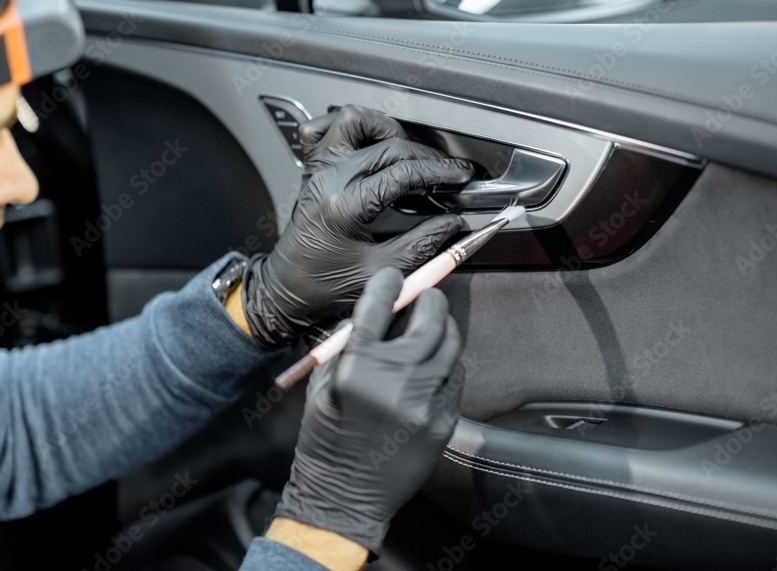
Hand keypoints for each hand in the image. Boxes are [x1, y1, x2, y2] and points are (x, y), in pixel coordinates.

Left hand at [241, 105, 473, 348]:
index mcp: (346, 205)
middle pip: (388, 146)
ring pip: (352, 121)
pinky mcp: (312, 169)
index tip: (460, 176)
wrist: (290, 287)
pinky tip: (366, 143)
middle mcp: (329, 179)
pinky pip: (321, 128)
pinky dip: (346, 128)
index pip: (404, 173)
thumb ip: (423, 243)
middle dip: (426, 155)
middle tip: (446, 172)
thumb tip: (452, 222)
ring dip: (384, 129)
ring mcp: (318, 170)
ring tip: (405, 152)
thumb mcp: (383, 270)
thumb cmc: (327, 284)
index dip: (440, 171)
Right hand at [273, 267, 464, 554]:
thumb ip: (349, 346)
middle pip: (430, 319)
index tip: (393, 279)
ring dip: (442, 328)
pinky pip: (455, 377)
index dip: (389, 284)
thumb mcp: (322, 385)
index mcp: (356, 370)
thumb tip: (378, 312)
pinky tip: (433, 364)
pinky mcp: (443, 422)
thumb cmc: (325, 441)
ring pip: (450, 345)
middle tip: (425, 294)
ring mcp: (425, 403)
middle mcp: (395, 382)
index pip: (380, 306)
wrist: (343, 498)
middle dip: (429, 299)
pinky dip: (446, 363)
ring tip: (430, 326)